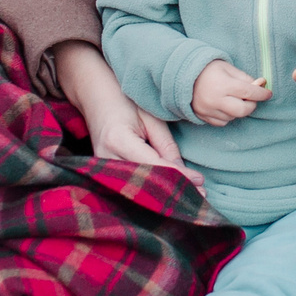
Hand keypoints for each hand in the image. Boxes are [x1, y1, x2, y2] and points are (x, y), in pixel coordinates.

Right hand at [51, 40, 196, 183]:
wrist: (96, 97)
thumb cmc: (125, 102)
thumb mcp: (150, 117)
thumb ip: (166, 145)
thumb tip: (184, 174)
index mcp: (118, 139)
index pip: (154, 165)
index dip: (178, 175)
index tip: (200, 182)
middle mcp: (106, 158)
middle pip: (145, 182)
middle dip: (173, 190)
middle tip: (199, 196)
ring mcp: (101, 168)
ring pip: (137, 189)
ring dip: (162, 195)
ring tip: (188, 198)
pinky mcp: (103, 173)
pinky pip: (130, 186)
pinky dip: (150, 191)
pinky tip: (168, 195)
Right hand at [190, 60, 270, 125]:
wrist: (183, 76)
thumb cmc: (208, 69)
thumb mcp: (228, 68)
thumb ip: (245, 78)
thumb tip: (260, 85)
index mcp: (223, 84)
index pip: (249, 92)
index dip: (262, 94)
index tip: (268, 93)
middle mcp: (215, 99)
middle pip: (242, 110)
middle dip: (251, 105)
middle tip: (251, 98)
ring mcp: (208, 110)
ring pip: (233, 117)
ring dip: (238, 110)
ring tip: (234, 99)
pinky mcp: (203, 116)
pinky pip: (222, 122)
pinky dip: (228, 116)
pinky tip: (225, 106)